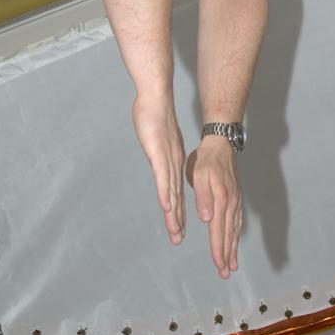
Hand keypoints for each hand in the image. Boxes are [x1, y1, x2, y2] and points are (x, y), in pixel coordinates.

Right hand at [132, 97, 185, 246]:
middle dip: (177, 219)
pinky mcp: (159, 154)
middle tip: (178, 239)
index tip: (179, 225)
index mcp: (173, 160)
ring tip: (175, 233)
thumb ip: (158, 147)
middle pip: (176, 196)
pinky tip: (166, 209)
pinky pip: (162, 178)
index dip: (178, 209)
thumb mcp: (158, 135)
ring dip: (173, 214)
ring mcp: (166, 159)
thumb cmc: (154, 111)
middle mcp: (172, 163)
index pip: (176, 189)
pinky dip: (165, 195)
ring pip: (171, 192)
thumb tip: (157, 153)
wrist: (156, 96)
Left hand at [185, 138, 240, 278]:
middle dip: (227, 255)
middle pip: (229, 234)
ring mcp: (235, 201)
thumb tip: (207, 219)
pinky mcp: (235, 198)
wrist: (221, 144)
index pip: (218, 230)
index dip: (218, 250)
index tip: (219, 266)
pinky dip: (236, 235)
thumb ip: (203, 197)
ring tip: (232, 264)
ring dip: (233, 248)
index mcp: (221, 200)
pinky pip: (237, 221)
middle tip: (226, 273)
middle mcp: (231, 203)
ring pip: (234, 230)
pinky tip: (234, 240)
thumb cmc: (207, 159)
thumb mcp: (200, 175)